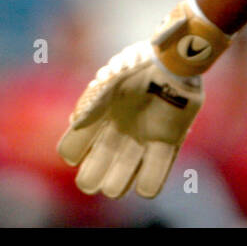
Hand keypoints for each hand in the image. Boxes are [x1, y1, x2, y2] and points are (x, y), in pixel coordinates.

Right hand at [58, 0, 229, 198]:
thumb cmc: (140, 61)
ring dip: (116, 185)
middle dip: (90, 178)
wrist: (175, 57)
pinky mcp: (167, 142)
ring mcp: (140, 140)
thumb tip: (76, 124)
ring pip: (122, 175)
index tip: (76, 149)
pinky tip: (144, 188)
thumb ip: (95, 96)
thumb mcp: (112, 74)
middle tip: (93, 182)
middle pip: (95, 168)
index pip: (73, 146)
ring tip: (114, 187)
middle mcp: (115, 132)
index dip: (71, 151)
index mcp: (96, 116)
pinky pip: (157, 170)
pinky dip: (150, 184)